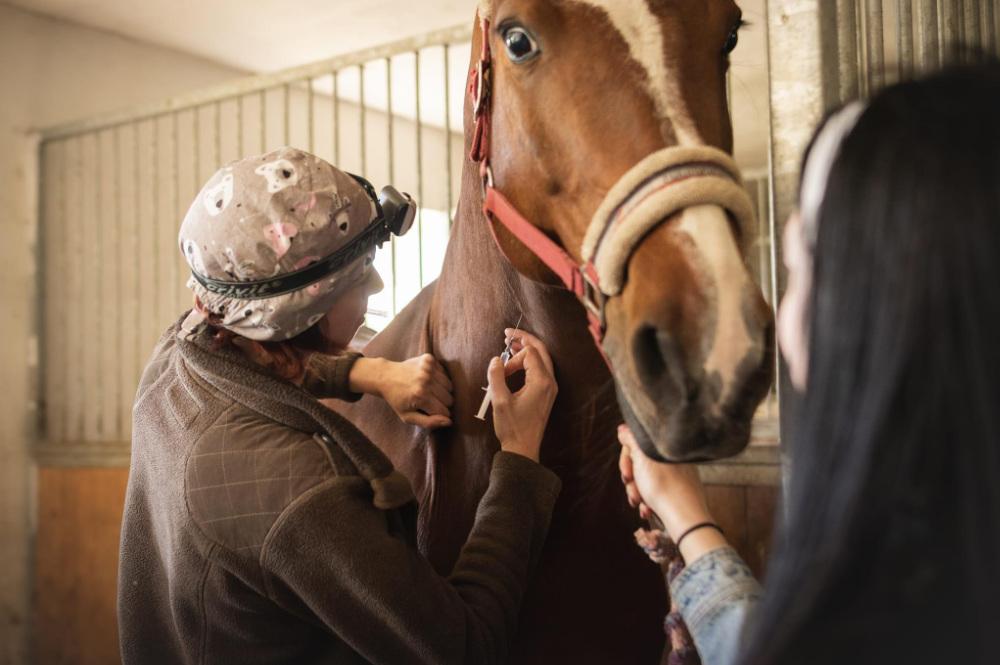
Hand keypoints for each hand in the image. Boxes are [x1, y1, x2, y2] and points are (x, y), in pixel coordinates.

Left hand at [352, 355, 453, 428]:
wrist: (385, 376)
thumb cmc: (397, 399)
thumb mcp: (408, 417)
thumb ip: (429, 422)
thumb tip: (449, 421)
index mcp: (421, 397)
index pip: (444, 411)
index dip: (439, 414)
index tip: (430, 411)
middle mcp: (426, 381)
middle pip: (449, 399)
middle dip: (442, 403)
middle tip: (429, 401)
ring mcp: (428, 368)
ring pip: (450, 386)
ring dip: (442, 391)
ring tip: (429, 390)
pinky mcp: (429, 359)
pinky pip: (445, 373)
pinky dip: (440, 378)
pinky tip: (428, 379)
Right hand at [487, 329, 557, 461]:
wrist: (523, 448)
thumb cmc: (512, 427)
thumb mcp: (499, 400)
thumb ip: (496, 376)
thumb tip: (496, 359)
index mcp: (542, 382)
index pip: (530, 354)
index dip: (513, 356)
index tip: (501, 369)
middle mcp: (550, 382)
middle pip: (541, 350)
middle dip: (524, 340)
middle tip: (508, 333)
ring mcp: (550, 388)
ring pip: (542, 359)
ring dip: (527, 349)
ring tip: (512, 343)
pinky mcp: (546, 393)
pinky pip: (541, 369)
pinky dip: (530, 361)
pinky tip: (517, 362)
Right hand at [618, 425, 715, 542]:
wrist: (685, 519)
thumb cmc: (664, 487)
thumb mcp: (643, 459)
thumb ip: (631, 440)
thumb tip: (623, 428)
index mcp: (665, 448)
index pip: (638, 445)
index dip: (627, 460)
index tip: (626, 475)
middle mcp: (672, 460)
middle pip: (641, 464)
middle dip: (632, 480)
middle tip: (633, 493)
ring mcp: (677, 477)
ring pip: (646, 480)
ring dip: (638, 493)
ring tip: (640, 504)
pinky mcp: (677, 493)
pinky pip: (656, 493)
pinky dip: (648, 502)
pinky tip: (648, 510)